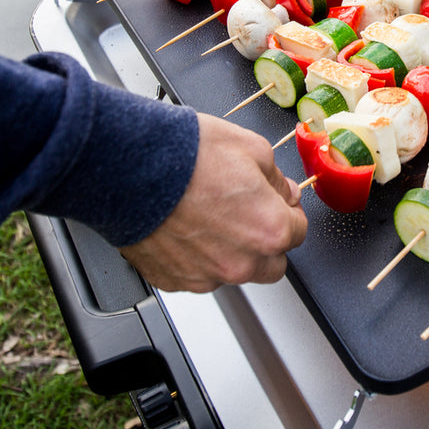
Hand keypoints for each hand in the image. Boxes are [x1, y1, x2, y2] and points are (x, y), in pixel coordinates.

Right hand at [120, 112, 306, 291]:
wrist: (129, 167)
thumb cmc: (186, 155)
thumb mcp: (251, 147)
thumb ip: (277, 179)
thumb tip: (285, 192)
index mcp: (269, 230)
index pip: (298, 233)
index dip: (288, 213)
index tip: (276, 203)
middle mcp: (240, 263)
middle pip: (271, 263)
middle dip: (265, 241)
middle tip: (245, 212)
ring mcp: (205, 276)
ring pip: (232, 272)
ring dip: (229, 252)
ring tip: (206, 216)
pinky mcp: (173, 280)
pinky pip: (196, 275)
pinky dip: (195, 258)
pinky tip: (183, 227)